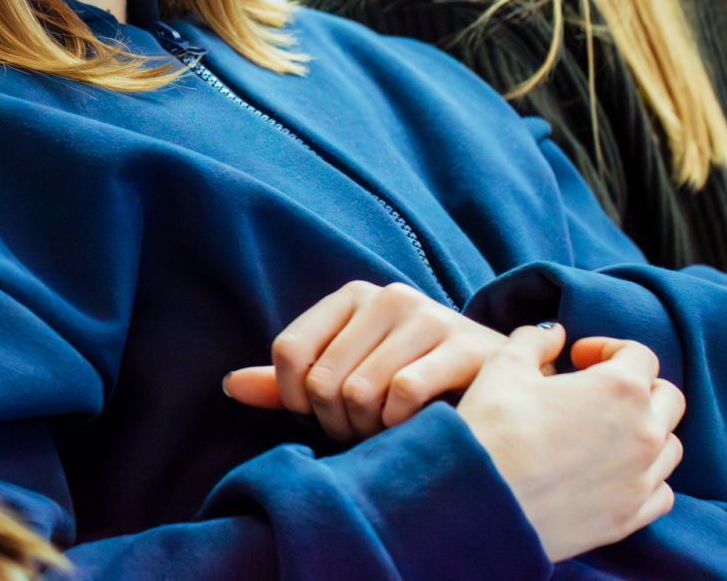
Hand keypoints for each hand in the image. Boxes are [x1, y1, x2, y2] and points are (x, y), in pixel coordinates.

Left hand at [223, 281, 506, 439]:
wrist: (498, 381)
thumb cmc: (410, 382)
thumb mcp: (347, 376)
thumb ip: (287, 383)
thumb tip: (229, 385)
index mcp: (352, 297)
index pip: (287, 351)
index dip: (294, 397)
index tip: (318, 413)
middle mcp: (387, 297)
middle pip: (322, 380)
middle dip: (335, 422)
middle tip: (361, 429)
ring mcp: (427, 317)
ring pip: (359, 392)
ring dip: (369, 428)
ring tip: (388, 427)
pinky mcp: (463, 345)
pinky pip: (403, 395)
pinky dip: (401, 423)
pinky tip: (417, 423)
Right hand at [458, 323, 683, 561]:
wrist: (481, 503)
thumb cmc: (492, 429)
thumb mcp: (504, 364)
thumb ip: (535, 338)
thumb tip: (554, 333)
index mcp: (620, 389)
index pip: (640, 355)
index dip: (607, 348)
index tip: (577, 358)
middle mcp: (644, 433)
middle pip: (667, 398)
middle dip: (637, 386)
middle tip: (597, 391)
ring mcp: (641, 480)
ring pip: (670, 446)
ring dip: (646, 431)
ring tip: (606, 433)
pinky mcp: (630, 518)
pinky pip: (661, 492)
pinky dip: (646, 477)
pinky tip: (613, 473)